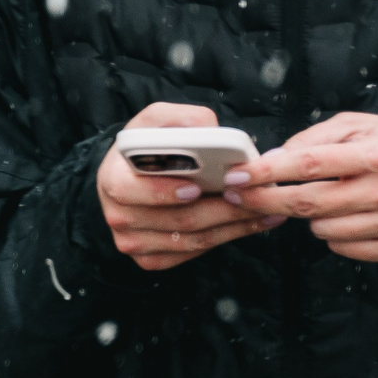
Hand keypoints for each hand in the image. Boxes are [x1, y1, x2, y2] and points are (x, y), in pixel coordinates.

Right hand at [96, 103, 281, 270]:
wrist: (132, 179)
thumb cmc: (146, 149)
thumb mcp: (154, 122)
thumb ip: (179, 118)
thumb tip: (210, 128)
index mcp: (112, 178)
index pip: (130, 191)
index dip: (162, 192)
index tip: (195, 187)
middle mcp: (118, 215)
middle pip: (176, 220)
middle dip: (222, 209)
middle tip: (256, 197)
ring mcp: (132, 242)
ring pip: (192, 240)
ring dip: (234, 226)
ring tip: (266, 209)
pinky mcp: (150, 259)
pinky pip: (193, 253)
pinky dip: (228, 238)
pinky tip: (251, 223)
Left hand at [233, 113, 377, 262]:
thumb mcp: (360, 124)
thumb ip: (313, 138)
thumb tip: (272, 159)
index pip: (308, 165)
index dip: (265, 173)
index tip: (236, 176)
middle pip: (308, 203)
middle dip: (265, 199)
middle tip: (239, 195)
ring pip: (321, 230)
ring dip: (309, 216)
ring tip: (325, 197)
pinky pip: (342, 248)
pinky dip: (333, 235)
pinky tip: (346, 216)